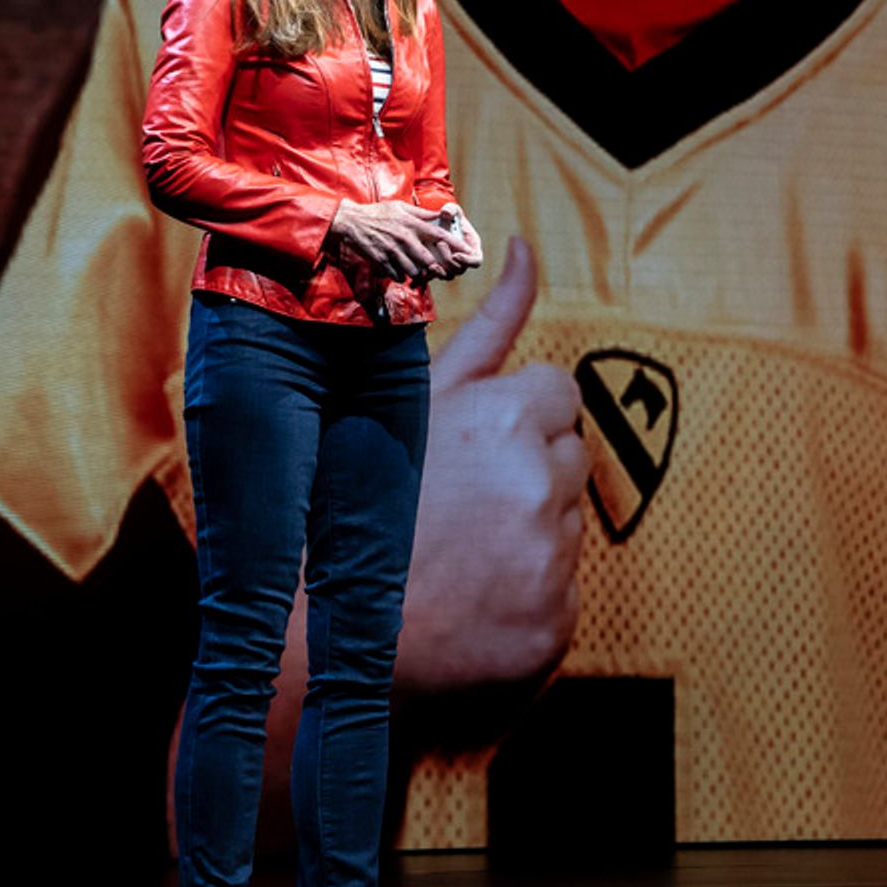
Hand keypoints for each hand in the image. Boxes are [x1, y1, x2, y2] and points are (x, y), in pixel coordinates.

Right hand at [329, 198, 467, 281]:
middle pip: (428, 260)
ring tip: (415, 268)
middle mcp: (404, 238)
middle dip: (436, 267)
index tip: (466, 251)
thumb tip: (440, 215)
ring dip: (417, 272)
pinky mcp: (381, 261)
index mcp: (411, 224)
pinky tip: (398, 269)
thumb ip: (421, 214)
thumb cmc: (378, 213)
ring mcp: (392, 251)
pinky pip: (397, 275)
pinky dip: (400, 275)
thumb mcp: (401, 207)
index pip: (439, 235)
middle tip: (438, 269)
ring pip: (413, 271)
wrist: (351, 222)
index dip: (454, 244)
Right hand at [397, 237, 586, 691]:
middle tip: (456, 508)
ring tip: (451, 559)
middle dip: (527, 476)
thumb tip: (530, 244)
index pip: (559, 394)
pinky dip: (524, 604)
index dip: (518, 419)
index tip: (476, 448)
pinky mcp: (553, 627)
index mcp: (503, 417)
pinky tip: (465, 608)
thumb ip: (490, 322)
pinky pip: (562, 598)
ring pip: (565, 529)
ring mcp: (549, 559)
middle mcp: (536, 482)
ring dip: (526, 538)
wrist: (316, 641)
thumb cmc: (352, 503)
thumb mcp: (414, 398)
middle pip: (569, 460)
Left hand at [435, 203, 483, 275]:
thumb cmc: (448, 217)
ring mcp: (450, 266)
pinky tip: (421, 272)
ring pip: (448, 276)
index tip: (456, 255)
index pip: (476, 260)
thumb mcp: (450, 210)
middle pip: (460, 269)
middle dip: (449, 261)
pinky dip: (428, 276)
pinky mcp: (439, 269)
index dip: (468, 261)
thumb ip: (451, 210)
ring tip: (430, 264)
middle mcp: (463, 260)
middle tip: (439, 245)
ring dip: (440, 272)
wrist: (434, 225)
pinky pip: (435, 277)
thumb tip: (447, 213)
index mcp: (471, 248)